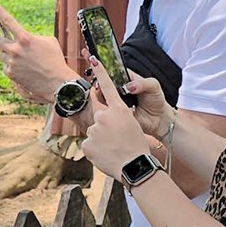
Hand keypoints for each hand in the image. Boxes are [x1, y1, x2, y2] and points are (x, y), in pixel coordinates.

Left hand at [0, 0, 72, 102]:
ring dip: (8, 55)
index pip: (8, 20)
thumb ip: (32, 37)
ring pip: (1, 54)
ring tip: (22, 61)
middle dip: (4, 42)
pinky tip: (23, 70)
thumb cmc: (55, 60)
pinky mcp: (10, 73)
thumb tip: (22, 40)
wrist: (57, 82)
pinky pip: (5, 66)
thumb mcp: (48, 41)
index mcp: (25, 38)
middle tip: (12, 45)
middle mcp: (16, 49)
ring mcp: (11, 62)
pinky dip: (11, 67)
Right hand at [78, 48, 170, 137]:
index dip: (102, 64)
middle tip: (98, 81)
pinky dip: (105, 107)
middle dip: (97, 79)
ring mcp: (115, 100)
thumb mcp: (153, 86)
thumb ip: (143, 83)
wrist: (158, 119)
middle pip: (103, 81)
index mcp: (127, 78)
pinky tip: (109, 107)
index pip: (112, 69)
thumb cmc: (156, 99)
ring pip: (101, 94)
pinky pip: (106, 109)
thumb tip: (130, 86)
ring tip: (103, 93)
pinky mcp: (114, 112)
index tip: (92, 58)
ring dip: (100, 93)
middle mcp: (119, 88)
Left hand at [83, 57, 152, 180]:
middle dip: (104, 125)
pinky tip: (106, 155)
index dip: (100, 71)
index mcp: (119, 110)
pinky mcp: (87, 143)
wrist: (135, 167)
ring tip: (113, 149)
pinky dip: (96, 150)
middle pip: (99, 116)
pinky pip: (89, 144)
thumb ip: (118, 118)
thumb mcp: (133, 126)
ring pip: (94, 132)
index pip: (108, 86)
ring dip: (101, 140)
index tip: (92, 58)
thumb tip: (107, 119)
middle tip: (115, 138)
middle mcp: (104, 116)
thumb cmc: (138, 148)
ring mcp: (94, 129)